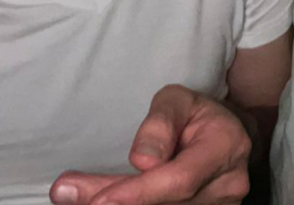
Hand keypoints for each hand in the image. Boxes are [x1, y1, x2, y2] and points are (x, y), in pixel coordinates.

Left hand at [50, 84, 252, 204]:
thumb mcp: (177, 99)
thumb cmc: (195, 114)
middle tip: (65, 193)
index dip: (139, 193)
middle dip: (116, 201)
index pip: (180, 179)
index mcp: (226, 147)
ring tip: (74, 195)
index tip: (99, 201)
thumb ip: (160, 123)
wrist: (225, 134)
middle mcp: (228, 184)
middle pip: (167, 204)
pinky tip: (100, 200)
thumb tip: (142, 160)